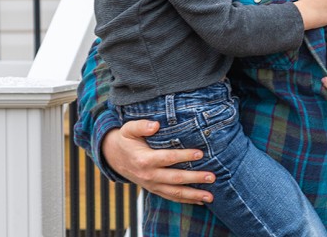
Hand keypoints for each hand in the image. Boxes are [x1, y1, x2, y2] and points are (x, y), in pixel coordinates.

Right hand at [100, 120, 215, 204]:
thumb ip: (141, 125)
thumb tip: (156, 125)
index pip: (168, 158)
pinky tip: (200, 201)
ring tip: (211, 196)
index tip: (201, 154)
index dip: (184, 156)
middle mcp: (149, 175)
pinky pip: (171, 197)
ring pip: (175, 193)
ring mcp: (152, 185)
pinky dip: (186, 200)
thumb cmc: (125, 140)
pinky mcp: (154, 190)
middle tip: (212, 176)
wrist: (114, 158)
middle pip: (175, 178)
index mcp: (144, 159)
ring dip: (194, 195)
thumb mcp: (128, 129)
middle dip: (195, 178)